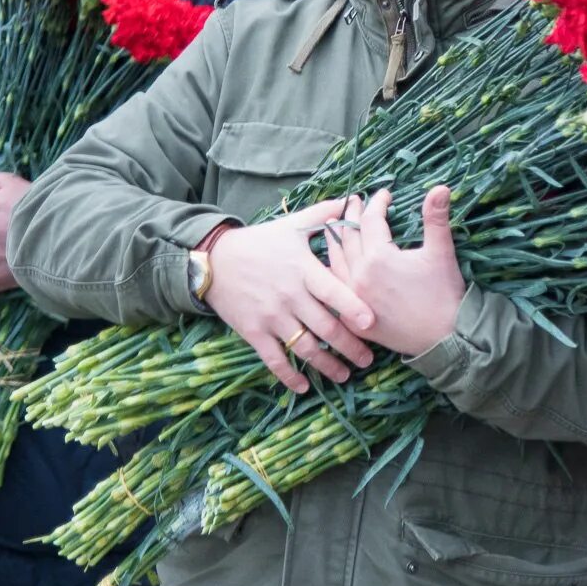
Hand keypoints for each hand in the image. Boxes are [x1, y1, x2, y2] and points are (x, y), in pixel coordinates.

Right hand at [204, 198, 375, 393]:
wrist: (214, 260)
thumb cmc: (260, 242)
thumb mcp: (291, 225)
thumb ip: (323, 215)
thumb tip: (352, 199)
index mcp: (302, 270)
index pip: (332, 291)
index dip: (352, 308)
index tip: (372, 323)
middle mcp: (289, 296)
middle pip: (325, 327)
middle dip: (350, 347)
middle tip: (368, 360)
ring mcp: (270, 317)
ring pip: (304, 348)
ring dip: (327, 365)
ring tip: (345, 374)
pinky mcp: (253, 332)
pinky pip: (273, 359)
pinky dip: (289, 376)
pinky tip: (304, 386)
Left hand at [324, 187, 467, 357]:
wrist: (444, 338)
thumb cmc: (444, 293)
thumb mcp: (441, 252)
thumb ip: (436, 218)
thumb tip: (440, 187)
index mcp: (378, 257)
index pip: (370, 220)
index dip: (377, 203)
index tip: (384, 194)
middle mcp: (358, 276)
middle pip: (348, 238)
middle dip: (351, 216)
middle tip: (354, 201)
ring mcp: (353, 298)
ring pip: (334, 263)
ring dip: (334, 241)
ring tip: (333, 226)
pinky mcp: (353, 318)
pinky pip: (334, 289)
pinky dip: (331, 271)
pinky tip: (332, 265)